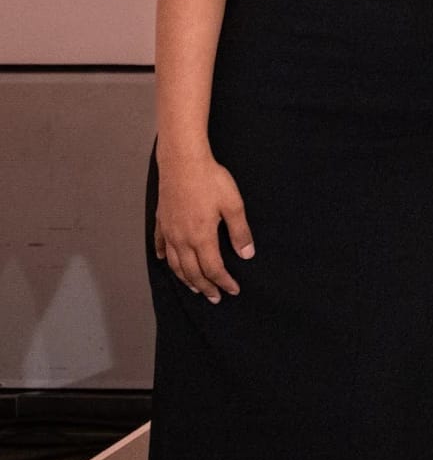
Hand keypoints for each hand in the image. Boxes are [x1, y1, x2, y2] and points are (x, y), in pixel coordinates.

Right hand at [152, 152, 253, 301]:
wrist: (183, 161)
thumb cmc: (210, 180)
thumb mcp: (233, 205)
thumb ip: (240, 232)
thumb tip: (247, 254)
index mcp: (201, 237)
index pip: (213, 269)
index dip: (223, 282)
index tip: (233, 291)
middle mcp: (181, 239)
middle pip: (192, 272)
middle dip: (205, 287)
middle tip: (214, 298)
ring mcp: (168, 231)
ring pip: (174, 263)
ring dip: (185, 278)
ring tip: (194, 287)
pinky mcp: (161, 221)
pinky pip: (160, 244)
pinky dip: (163, 256)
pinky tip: (163, 260)